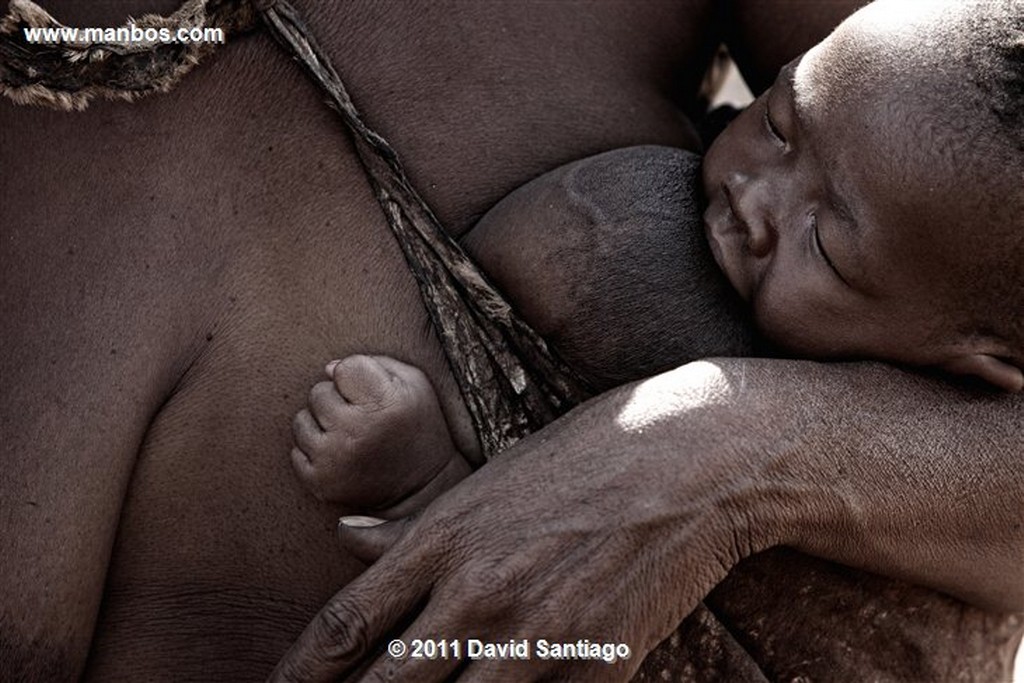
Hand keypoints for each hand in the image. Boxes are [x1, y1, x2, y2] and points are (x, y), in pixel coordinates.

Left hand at [271, 362, 769, 681]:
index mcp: (445, 539)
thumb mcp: (491, 475)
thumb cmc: (590, 455)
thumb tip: (343, 535)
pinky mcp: (593, 672)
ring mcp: (535, 639)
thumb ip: (413, 521)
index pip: (345, 625)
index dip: (299, 673)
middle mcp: (477, 594)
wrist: (694, 459)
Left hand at [290, 354, 468, 512]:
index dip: (358, 376)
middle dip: (337, 399)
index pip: (345, 368)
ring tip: (350, 435)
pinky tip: (341, 455)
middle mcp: (356, 431)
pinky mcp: (320, 482)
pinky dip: (315, 451)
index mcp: (385, 403)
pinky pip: (296, 451)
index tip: (373, 391)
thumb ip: (373, 363)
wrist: (424, 486)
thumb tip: (328, 369)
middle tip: (363, 417)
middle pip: (318, 392)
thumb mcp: (414, 384)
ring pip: (302, 420)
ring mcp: (335, 459)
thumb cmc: (419, 424)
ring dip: (321, 424)